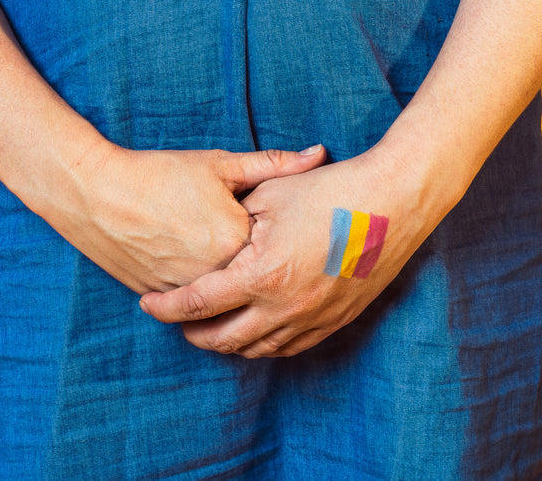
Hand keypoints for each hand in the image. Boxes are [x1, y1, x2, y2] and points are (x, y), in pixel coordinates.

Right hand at [29, 144, 326, 294]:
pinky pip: (191, 301)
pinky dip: (199, 288)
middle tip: (253, 246)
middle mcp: (215, 275)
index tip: (285, 228)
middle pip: (253, 277)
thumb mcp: (219, 165)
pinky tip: (195, 264)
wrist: (94, 192)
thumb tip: (319, 154)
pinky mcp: (160, 296)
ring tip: (225, 256)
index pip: (277, 249)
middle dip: (261, 265)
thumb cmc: (159, 173)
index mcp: (238, 242)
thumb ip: (273, 165)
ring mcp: (185, 290)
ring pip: (222, 295)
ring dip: (231, 282)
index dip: (282, 237)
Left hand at [137, 146, 459, 356]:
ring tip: (210, 327)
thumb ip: (232, 218)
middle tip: (176, 320)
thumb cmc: (330, 192)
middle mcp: (283, 307)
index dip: (165, 307)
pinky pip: (289, 347)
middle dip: (192, 332)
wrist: (394, 203)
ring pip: (256, 349)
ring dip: (227, 342)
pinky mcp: (334, 321)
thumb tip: (206, 234)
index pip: (196, 303)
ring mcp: (311, 319)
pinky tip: (253, 331)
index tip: (147, 303)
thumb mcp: (269, 195)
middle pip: (221, 338)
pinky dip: (263, 344)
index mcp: (260, 275)